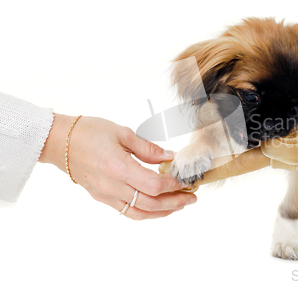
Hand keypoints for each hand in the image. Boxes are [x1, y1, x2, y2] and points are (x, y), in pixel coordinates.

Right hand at [39, 114, 195, 219]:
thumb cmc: (89, 132)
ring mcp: (106, 195)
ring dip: (162, 212)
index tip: (186, 181)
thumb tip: (169, 157)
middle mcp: (112, 186)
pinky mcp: (101, 197)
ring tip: (179, 205)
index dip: (174, 185)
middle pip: (150, 203)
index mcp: (119, 168)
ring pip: (139, 213)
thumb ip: (148, 148)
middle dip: (175, 202)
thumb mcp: (122, 133)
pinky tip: (157, 207)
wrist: (59, 142)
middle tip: (191, 197)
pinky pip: (127, 211)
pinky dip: (146, 213)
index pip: (154, 185)